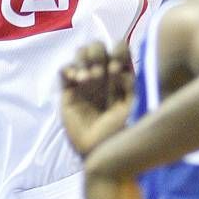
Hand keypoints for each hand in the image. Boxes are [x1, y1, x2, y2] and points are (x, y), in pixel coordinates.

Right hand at [60, 42, 133, 157]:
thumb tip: (119, 67)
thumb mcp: (134, 106)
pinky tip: (77, 80)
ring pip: (80, 54)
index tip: (117, 69)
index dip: (117, 52)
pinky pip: (64, 70)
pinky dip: (69, 69)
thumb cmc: (122, 131)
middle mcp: (103, 76)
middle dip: (98, 54)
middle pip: (97, 47)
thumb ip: (130, 83)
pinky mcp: (69, 92)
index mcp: (121, 76)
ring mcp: (85, 83)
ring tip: (88, 79)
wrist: (102, 151)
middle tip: (100, 74)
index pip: (118, 49)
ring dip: (84, 60)